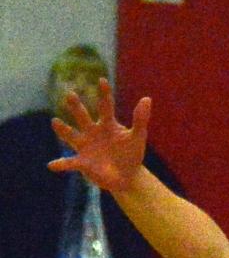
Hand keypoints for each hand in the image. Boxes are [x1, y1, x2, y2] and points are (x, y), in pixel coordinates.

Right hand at [48, 78, 148, 194]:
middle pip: (82, 117)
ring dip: (63, 129)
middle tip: (70, 95)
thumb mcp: (137, 138)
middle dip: (76, 107)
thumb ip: (140, 119)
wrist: (127, 177)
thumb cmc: (131, 154)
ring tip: (55, 122)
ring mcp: (85, 146)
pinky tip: (52, 165)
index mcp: (107, 124)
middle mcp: (92, 132)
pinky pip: (69, 163)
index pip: (105, 106)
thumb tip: (147, 98)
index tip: (102, 80)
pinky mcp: (82, 163)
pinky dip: (61, 164)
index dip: (104, 94)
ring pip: (71, 136)